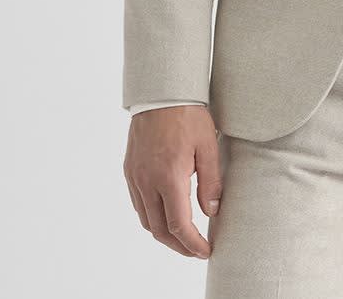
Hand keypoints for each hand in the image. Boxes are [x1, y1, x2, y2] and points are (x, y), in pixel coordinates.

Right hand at [123, 104, 221, 258]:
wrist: (162, 91)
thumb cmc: (188, 115)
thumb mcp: (208, 145)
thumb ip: (210, 182)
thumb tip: (212, 212)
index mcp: (169, 177)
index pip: (179, 225)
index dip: (192, 244)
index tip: (205, 251)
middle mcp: (147, 181)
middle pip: (159, 230)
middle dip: (178, 246)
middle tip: (195, 250)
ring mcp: (135, 176)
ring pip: (146, 220)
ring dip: (163, 234)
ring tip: (182, 237)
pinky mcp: (130, 170)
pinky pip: (138, 204)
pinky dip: (151, 217)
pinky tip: (165, 214)